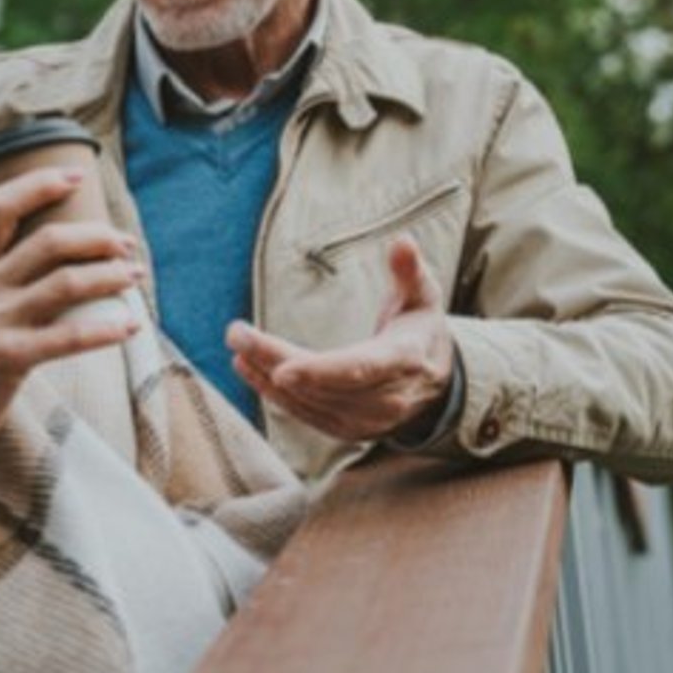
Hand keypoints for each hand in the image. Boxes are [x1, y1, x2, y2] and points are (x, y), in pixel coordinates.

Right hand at [0, 166, 142, 548]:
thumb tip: (41, 263)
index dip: (39, 184)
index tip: (76, 175)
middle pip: (48, 241)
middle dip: (96, 236)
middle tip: (126, 244)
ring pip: (65, 282)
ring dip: (110, 276)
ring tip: (135, 276)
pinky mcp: (8, 360)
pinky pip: (70, 336)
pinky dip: (106, 328)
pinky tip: (129, 325)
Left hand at [228, 237, 455, 442]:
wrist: (435, 384)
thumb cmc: (420, 330)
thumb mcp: (422, 296)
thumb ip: (409, 271)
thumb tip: (402, 242)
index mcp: (403, 361)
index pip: (359, 369)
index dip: (320, 372)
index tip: (282, 370)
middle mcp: (386, 398)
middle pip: (322, 384)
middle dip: (274, 360)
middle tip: (237, 334)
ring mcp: (367, 420)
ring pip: (308, 402)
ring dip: (267, 376)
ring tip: (238, 347)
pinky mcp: (348, 430)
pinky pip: (306, 414)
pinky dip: (275, 395)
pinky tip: (249, 369)